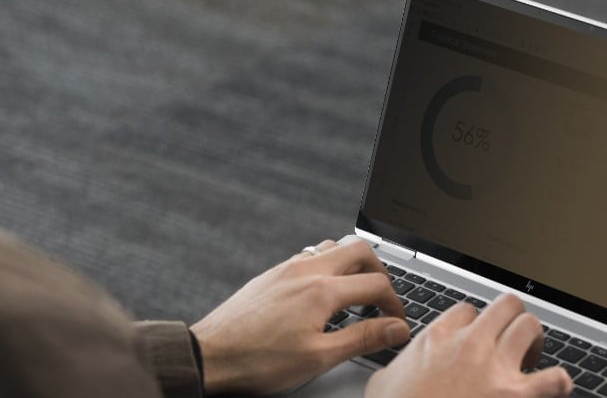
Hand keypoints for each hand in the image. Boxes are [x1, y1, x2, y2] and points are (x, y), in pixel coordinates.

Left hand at [191, 238, 409, 394]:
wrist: (210, 355)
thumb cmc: (259, 360)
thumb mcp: (319, 357)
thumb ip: (362, 338)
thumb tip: (395, 329)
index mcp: (322, 290)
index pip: (376, 284)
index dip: (395, 304)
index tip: (396, 322)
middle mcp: (306, 270)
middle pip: (359, 249)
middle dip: (379, 270)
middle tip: (383, 297)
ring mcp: (286, 268)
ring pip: (332, 247)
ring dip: (352, 263)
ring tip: (356, 291)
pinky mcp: (272, 274)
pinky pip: (309, 255)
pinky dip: (327, 265)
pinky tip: (322, 291)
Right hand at [365, 294, 572, 397]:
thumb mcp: (382, 384)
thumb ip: (395, 369)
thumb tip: (394, 375)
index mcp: (437, 338)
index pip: (467, 310)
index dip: (474, 324)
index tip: (475, 339)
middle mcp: (469, 345)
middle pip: (505, 306)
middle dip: (510, 321)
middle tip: (508, 343)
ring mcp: (494, 367)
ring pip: (529, 327)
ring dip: (533, 341)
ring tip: (528, 359)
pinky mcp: (514, 395)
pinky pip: (553, 378)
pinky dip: (559, 382)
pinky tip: (557, 385)